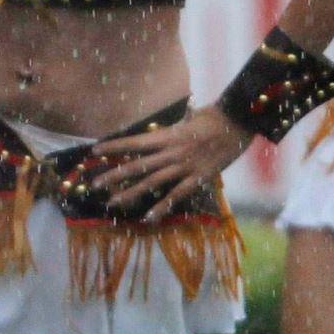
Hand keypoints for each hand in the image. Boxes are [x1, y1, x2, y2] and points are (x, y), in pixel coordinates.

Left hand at [91, 106, 251, 220]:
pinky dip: (162, 206)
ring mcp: (185, 166)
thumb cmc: (215, 116)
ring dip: (130, 193)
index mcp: (168, 135)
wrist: (239, 121)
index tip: (95, 151)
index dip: (114, 147)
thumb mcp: (187, 118)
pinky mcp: (199, 178)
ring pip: (152, 182)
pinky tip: (148, 217)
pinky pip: (177, 195)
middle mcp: (172, 151)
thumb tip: (162, 131)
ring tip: (112, 202)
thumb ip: (173, 129)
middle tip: (94, 184)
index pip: (134, 142)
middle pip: (137, 165)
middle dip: (114, 175)